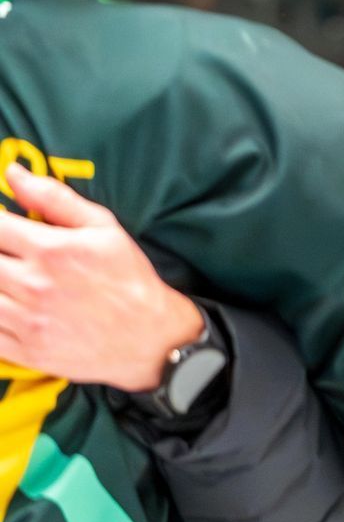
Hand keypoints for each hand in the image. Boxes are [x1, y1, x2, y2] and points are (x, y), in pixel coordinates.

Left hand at [0, 165, 202, 391]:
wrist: (150, 337)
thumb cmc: (127, 277)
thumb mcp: (104, 228)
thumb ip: (54, 198)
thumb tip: (13, 172)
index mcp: (51, 250)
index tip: (2, 226)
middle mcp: (33, 285)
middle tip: (9, 253)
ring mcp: (26, 320)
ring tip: (8, 277)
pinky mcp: (24, 349)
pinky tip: (6, 303)